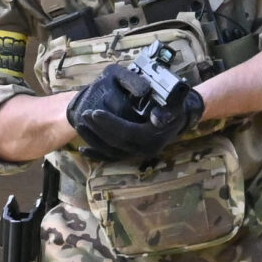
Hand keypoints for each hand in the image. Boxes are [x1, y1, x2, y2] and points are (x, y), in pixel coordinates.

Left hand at [67, 62, 206, 161]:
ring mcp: (138, 154)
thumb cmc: (175, 104)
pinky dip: (96, 155)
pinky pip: (111, 158)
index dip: (109, 123)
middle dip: (97, 129)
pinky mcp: (132, 154)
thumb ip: (166, 110)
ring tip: (80, 125)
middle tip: (83, 115)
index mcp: (153, 136)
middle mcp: (145, 149)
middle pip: (115, 142)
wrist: (181, 115)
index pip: (126, 132)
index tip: (94, 112)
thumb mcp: (175, 103)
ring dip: (93, 140)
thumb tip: (157, 119)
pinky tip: (82, 149)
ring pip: (111, 152)